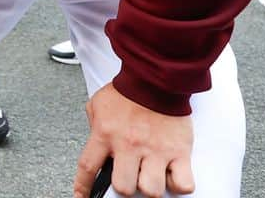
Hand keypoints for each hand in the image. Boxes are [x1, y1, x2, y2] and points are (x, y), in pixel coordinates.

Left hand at [74, 82, 194, 197]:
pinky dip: (178, 184)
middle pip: (123, 188)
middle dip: (125, 187)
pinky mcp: (179, 152)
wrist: (156, 79)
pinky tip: (171, 174)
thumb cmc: (127, 92)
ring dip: (149, 186)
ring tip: (149, 174)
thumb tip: (95, 147)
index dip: (83, 187)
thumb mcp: (99, 105)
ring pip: (151, 190)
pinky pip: (182, 184)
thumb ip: (94, 126)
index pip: (88, 167)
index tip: (82, 196)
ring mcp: (155, 150)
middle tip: (129, 176)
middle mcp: (129, 145)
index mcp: (105, 134)